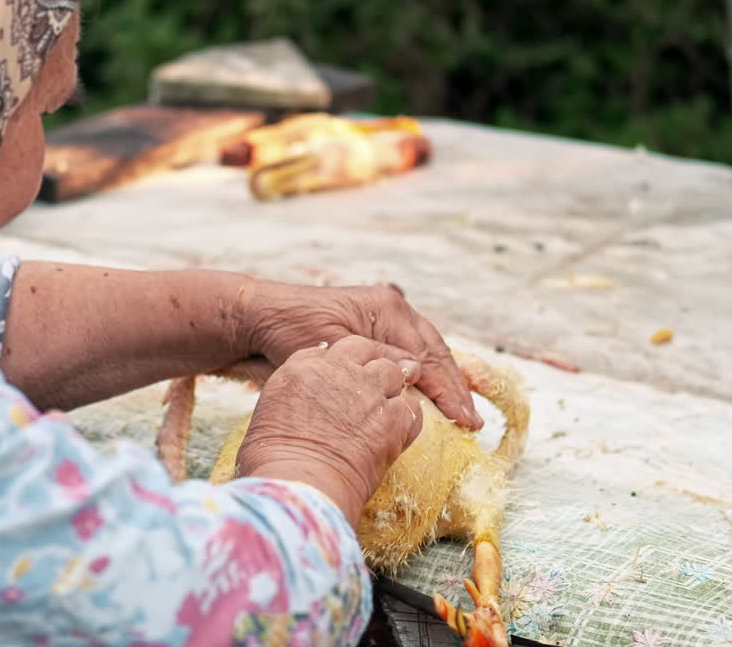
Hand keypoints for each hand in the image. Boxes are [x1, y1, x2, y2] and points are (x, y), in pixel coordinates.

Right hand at [236, 336, 424, 523]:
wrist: (298, 483)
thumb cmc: (273, 459)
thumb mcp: (269, 413)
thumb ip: (293, 395)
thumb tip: (306, 401)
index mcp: (302, 368)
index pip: (327, 350)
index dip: (335, 364)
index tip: (336, 380)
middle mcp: (337, 370)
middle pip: (361, 348)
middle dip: (365, 362)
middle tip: (364, 386)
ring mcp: (368, 391)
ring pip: (391, 371)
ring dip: (389, 386)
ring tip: (381, 409)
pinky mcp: (392, 418)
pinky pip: (411, 406)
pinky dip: (406, 417)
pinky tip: (395, 431)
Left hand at [240, 281, 480, 428]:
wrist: (258, 318)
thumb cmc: (288, 328)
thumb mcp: (333, 343)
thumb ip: (374, 358)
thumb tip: (414, 372)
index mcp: (387, 308)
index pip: (429, 355)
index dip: (449, 390)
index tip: (465, 419)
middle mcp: (391, 311)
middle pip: (435, 353)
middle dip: (455, 388)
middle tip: (473, 422)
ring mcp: (383, 320)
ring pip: (425, 354)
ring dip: (443, 384)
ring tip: (462, 414)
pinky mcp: (372, 333)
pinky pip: (407, 356)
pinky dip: (422, 378)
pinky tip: (429, 400)